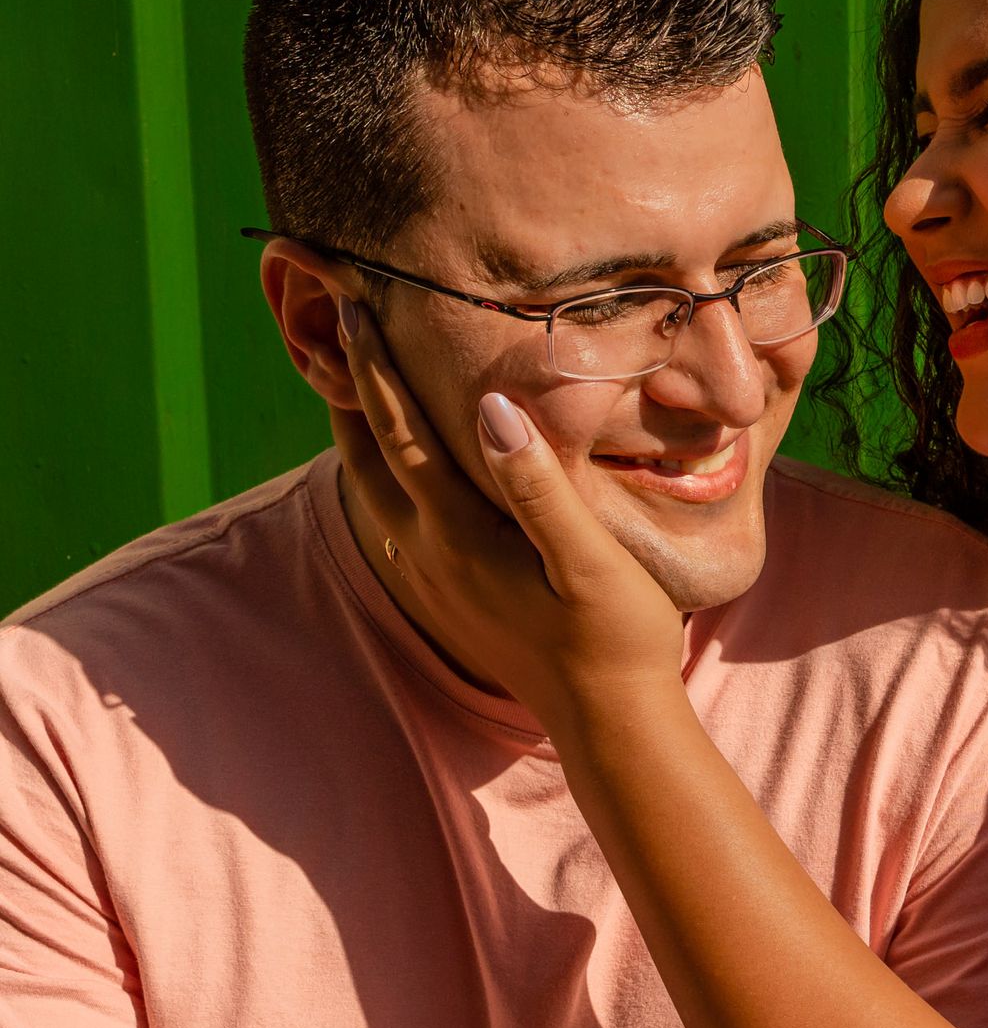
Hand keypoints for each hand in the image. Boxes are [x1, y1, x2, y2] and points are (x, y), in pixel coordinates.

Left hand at [328, 297, 685, 735]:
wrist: (608, 720)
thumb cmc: (615, 636)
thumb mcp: (590, 559)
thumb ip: (538, 484)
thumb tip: (490, 406)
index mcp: (459, 533)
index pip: (401, 431)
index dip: (376, 369)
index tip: (356, 307)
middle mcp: (430, 553)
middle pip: (367, 455)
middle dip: (348, 389)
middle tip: (331, 328)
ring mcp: (434, 579)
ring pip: (372, 489)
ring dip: (357, 433)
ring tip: (348, 384)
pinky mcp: (448, 597)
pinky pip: (393, 518)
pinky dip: (379, 475)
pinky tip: (393, 467)